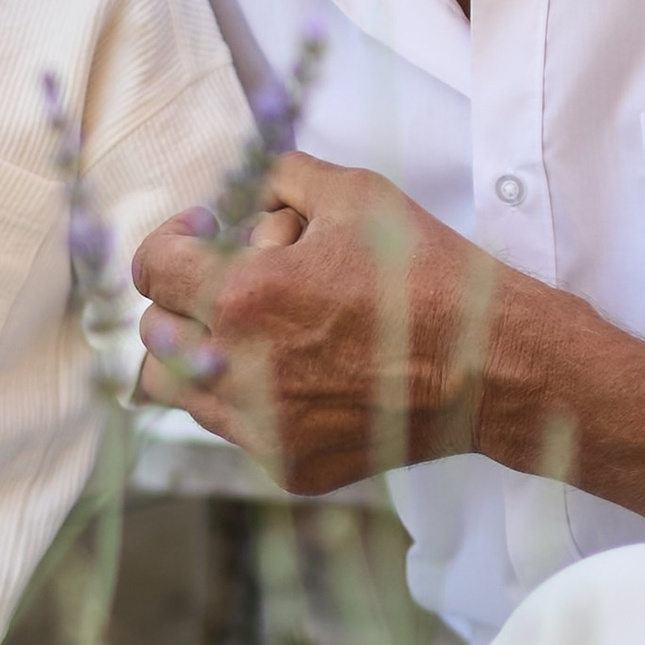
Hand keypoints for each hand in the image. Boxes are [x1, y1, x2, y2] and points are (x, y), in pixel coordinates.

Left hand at [131, 150, 511, 492]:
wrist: (492, 367)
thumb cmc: (430, 275)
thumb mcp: (358, 194)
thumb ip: (285, 179)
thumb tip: (250, 193)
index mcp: (246, 296)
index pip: (153, 269)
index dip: (173, 240)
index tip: (205, 233)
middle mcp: (241, 370)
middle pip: (155, 335)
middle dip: (182, 299)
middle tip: (229, 283)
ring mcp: (263, 427)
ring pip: (177, 392)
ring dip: (198, 354)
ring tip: (250, 331)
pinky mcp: (288, 466)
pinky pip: (230, 430)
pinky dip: (244, 397)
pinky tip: (295, 371)